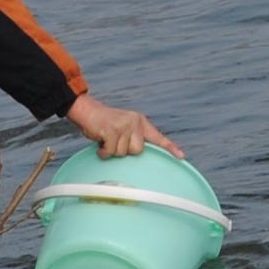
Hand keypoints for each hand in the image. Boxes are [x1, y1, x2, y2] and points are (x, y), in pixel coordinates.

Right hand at [66, 95, 183, 159]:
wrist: (86, 111)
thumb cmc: (104, 124)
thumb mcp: (123, 127)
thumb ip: (133, 138)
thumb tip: (138, 154)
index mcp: (140, 122)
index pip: (158, 137)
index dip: (170, 148)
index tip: (181, 157)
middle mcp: (134, 122)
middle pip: (137, 150)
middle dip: (125, 151)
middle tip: (114, 141)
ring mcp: (123, 125)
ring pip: (123, 153)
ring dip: (111, 151)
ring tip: (105, 139)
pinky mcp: (111, 130)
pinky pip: (111, 151)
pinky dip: (103, 152)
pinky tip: (100, 143)